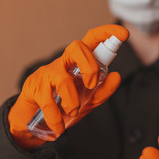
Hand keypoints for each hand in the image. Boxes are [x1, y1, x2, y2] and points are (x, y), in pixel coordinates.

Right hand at [8, 25, 128, 148]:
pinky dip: (56, 118)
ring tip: (72, 112)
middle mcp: (63, 62)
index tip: (124, 34)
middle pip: (76, 46)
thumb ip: (103, 90)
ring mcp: (46, 72)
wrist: (35, 121)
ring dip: (72, 102)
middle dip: (89, 67)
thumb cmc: (63, 105)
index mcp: (78, 62)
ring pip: (63, 79)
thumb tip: (116, 76)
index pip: (91, 39)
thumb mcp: (89, 100)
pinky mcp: (33, 86)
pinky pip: (48, 101)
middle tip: (91, 86)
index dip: (107, 32)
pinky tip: (59, 126)